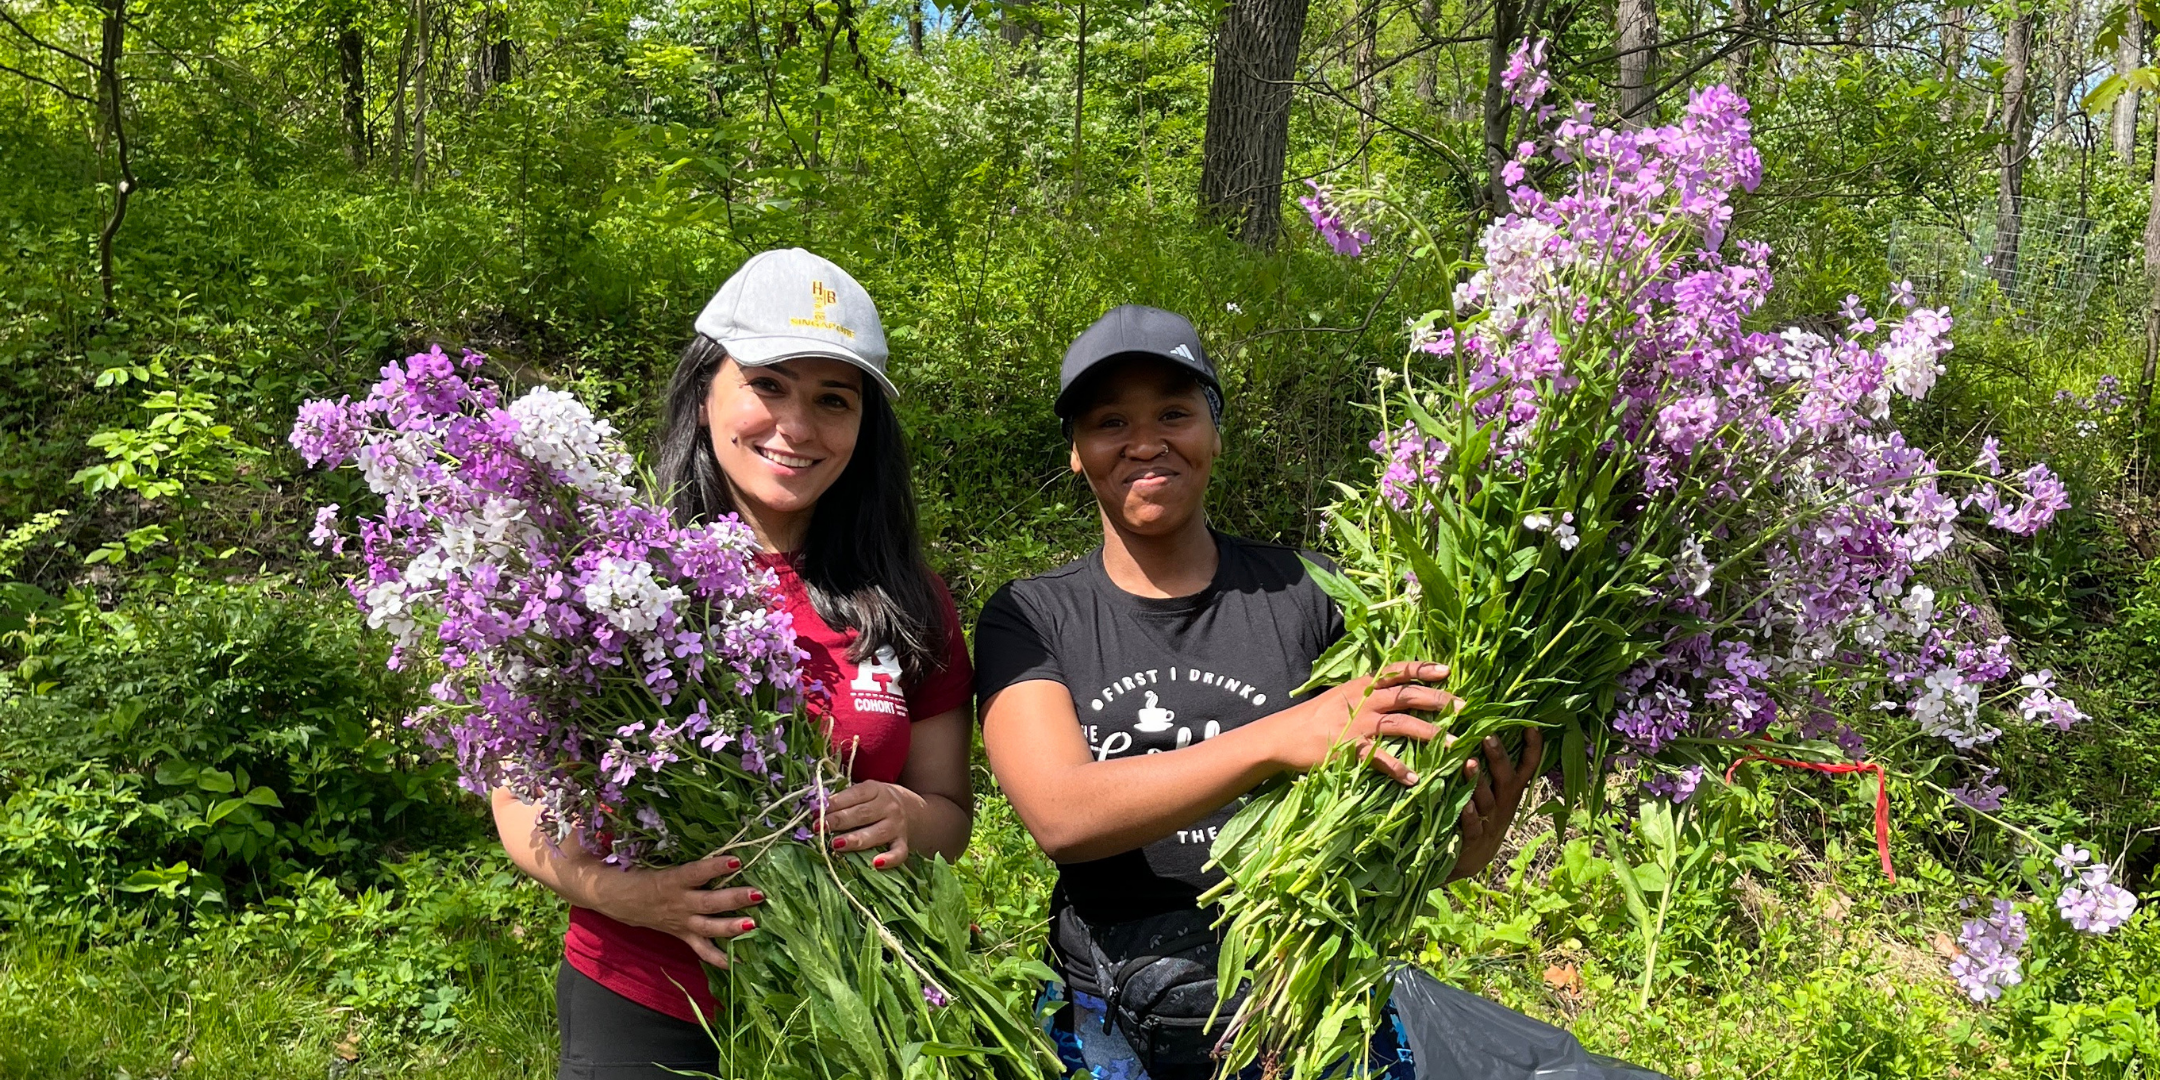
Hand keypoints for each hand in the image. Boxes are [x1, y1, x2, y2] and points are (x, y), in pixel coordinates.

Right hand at [588, 851, 762, 966]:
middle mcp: (678, 902)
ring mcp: (681, 921)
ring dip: (732, 927)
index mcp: (670, 880)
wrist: (612, 897)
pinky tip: (740, 962)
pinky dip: (719, 958)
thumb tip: (702, 833)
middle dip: (735, 899)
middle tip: (758, 894)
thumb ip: (677, 849)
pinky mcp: (681, 934)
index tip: (736, 860)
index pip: (696, 872)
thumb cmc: (636, 871)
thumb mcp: (653, 857)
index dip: (715, 867)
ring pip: (709, 927)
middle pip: (709, 903)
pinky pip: (701, 950)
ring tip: (754, 924)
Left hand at [820, 779, 928, 869]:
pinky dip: (890, 859)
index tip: (815, 811)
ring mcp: (897, 825)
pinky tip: (876, 864)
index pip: (854, 795)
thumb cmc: (878, 802)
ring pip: (876, 833)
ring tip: (835, 844)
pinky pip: (899, 852)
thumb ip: (845, 799)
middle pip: (862, 814)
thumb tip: (817, 809)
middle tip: (818, 827)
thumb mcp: (865, 792)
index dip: (834, 803)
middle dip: (838, 821)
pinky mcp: (903, 842)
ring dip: (855, 839)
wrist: (914, 810)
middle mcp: (888, 806)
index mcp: (876, 790)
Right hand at [1270, 661, 1459, 784]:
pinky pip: (1380, 758)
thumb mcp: (1342, 695)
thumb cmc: (1316, 716)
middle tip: (1466, 708)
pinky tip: (1415, 777)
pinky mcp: (1350, 749)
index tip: (1447, 670)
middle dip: (1439, 701)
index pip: (1397, 671)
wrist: (1284, 735)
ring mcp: (1358, 725)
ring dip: (1431, 735)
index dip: (1422, 669)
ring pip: (1402, 725)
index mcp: (1363, 685)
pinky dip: (1398, 768)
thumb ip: (1369, 692)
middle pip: (1407, 697)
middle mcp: (1364, 701)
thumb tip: (1397, 689)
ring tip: (1455, 745)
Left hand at [1446, 728, 1544, 881]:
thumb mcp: (1497, 790)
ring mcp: (1490, 820)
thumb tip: (1487, 726)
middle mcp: (1504, 802)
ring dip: (1478, 781)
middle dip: (1498, 756)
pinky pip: (1473, 825)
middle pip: (1506, 777)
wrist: (1474, 857)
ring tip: (1470, 762)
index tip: (1531, 725)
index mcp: (1512, 789)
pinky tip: (1465, 804)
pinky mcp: (1474, 839)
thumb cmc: (1483, 812)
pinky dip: (1469, 815)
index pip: (1528, 765)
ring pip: (1487, 799)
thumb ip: (1495, 765)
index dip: (1533, 747)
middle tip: (1489, 736)